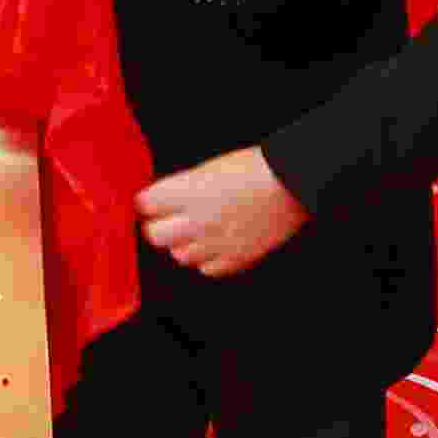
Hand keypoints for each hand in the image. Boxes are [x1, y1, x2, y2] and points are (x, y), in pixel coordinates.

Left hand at [139, 147, 305, 276]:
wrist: (292, 183)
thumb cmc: (255, 169)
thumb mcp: (209, 169)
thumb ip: (182, 188)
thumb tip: (161, 202)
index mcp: (190, 192)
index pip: (145, 204)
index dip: (148, 202)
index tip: (151, 202)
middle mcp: (199, 220)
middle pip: (155, 236)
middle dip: (158, 226)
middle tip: (168, 219)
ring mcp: (217, 242)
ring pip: (179, 255)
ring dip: (183, 244)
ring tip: (197, 230)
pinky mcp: (236, 258)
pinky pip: (206, 269)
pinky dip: (207, 259)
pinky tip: (215, 243)